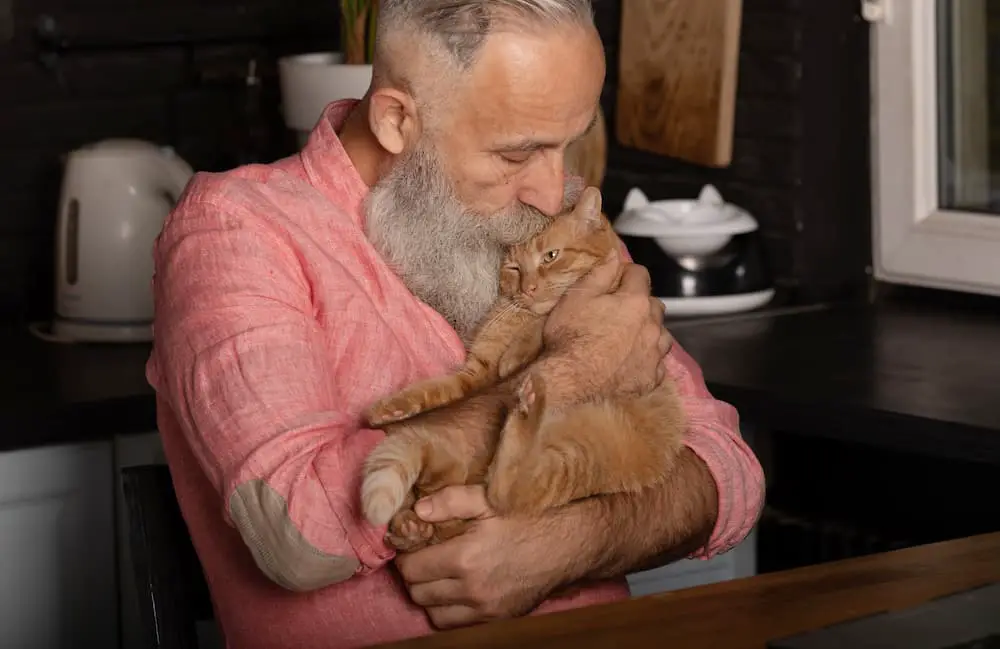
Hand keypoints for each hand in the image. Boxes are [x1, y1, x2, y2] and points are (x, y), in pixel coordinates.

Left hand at [394, 485, 571, 628]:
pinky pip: (458, 625)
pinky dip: (450, 611)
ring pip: (435, 614)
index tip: (410, 545)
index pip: (411, 569)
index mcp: (465, 558)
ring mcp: (486, 609)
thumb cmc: (529, 517)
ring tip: (437, 575)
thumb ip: (450, 500)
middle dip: (414, 576)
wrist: (569, 544)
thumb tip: (417, 510)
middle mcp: (472, 590)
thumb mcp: (489, 498)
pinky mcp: (498, 619)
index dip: (405, 556)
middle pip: (419, 593)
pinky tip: (457, 590)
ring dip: (430, 596)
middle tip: (421, 558)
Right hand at [543, 251, 671, 398]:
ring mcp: (654, 353)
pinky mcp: (651, 378)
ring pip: (662, 334)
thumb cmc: (570, 336)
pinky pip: (658, 363)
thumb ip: (600, 274)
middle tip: (618, 311)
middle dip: (640, 303)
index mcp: (635, 301)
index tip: (614, 280)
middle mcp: (652, 325)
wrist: (569, 382)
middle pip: (654, 304)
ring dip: (649, 331)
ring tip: (629, 337)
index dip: (626, 274)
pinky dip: (648, 359)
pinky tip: (633, 361)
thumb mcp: (576, 297)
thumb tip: (615, 255)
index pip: (640, 274)